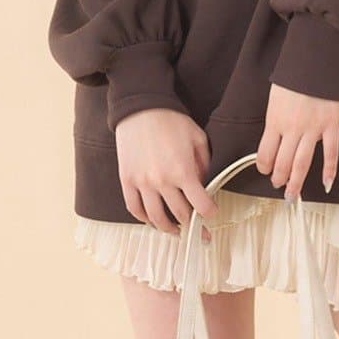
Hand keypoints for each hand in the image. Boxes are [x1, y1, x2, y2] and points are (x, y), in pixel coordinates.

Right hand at [114, 108, 218, 236]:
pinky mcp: (126, 180)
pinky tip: (152, 219)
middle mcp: (162, 181)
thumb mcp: (198, 138)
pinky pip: (134, 207)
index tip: (212, 214)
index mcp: (183, 171)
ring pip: (156, 217)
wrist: (141, 108)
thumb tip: (205, 184)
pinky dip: (144, 218)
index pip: (200, 205)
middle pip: (179, 214)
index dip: (209, 213)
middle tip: (198, 230)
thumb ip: (204, 165)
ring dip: (168, 228)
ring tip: (176, 230)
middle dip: (192, 225)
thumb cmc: (171, 121)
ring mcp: (142, 182)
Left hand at [257, 83, 338, 197]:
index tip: (265, 171)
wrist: (316, 61)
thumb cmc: (294, 77)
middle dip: (278, 178)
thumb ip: (275, 121)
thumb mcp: (275, 99)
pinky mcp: (332, 126)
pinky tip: (327, 183)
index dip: (263, 166)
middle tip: (278, 185)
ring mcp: (314, 129)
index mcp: (275, 120)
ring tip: (293, 194)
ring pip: (303, 163)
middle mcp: (292, 128)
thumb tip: (274, 141)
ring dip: (296, 182)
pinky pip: (331, 153)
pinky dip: (330, 170)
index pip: (265, 153)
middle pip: (282, 162)